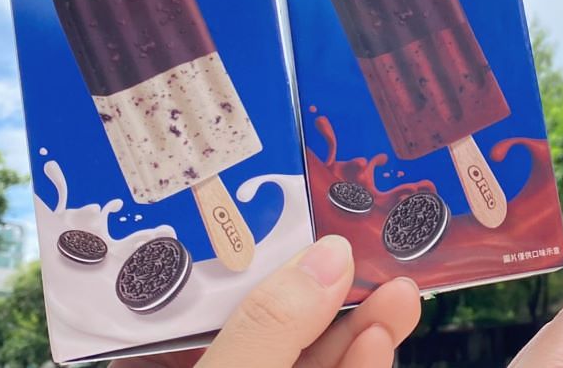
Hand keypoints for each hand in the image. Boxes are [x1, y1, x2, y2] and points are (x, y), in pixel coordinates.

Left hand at [111, 235, 420, 367]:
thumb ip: (268, 328)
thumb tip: (329, 256)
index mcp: (162, 355)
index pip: (201, 289)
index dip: (256, 249)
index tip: (306, 210)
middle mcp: (214, 363)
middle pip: (273, 320)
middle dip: (331, 288)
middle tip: (376, 247)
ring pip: (314, 358)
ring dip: (361, 329)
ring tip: (400, 293)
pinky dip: (359, 365)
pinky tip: (377, 342)